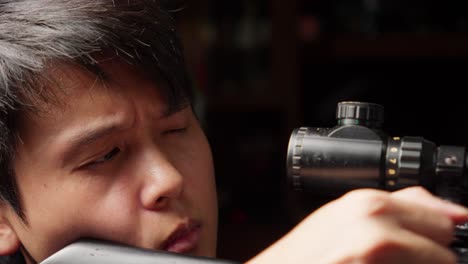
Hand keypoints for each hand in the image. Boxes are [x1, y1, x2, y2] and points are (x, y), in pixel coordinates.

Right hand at [247, 187, 467, 263]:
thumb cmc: (304, 254)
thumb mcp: (347, 216)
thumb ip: (401, 205)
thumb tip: (452, 211)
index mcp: (370, 204)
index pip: (444, 220)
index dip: (432, 236)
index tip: (421, 243)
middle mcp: (376, 229)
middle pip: (445, 250)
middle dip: (429, 258)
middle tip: (393, 260)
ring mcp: (375, 258)